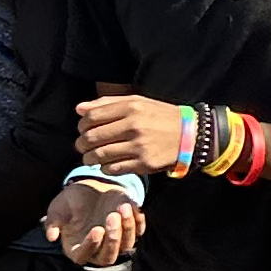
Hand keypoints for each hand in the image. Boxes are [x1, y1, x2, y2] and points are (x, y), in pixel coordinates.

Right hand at [42, 181, 141, 266]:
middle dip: (113, 238)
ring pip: (126, 245)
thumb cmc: (71, 202)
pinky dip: (138, 222)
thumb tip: (51, 237)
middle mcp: (98, 250)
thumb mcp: (58, 209)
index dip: (90, 245)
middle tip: (112, 217)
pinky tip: (133, 207)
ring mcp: (116, 242)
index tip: (96, 230)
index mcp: (76, 248)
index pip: (83, 255)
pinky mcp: (129, 231)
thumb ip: (53, 222)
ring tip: (123, 207)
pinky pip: (139, 232)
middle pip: (108, 256)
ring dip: (127, 228)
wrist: (89, 189)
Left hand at [73, 94, 191, 175]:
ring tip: (90, 158)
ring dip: (89, 158)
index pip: (92, 117)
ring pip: (100, 155)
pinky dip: (104, 168)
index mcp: (131, 107)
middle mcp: (134, 126)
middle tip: (82, 146)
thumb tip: (80, 109)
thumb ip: (108, 103)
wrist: (190, 134)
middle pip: (92, 137)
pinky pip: (113, 168)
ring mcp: (139, 146)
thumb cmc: (160, 117)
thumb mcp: (138, 102)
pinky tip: (107, 164)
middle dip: (81, 144)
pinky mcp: (144, 163)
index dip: (81, 125)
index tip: (83, 130)